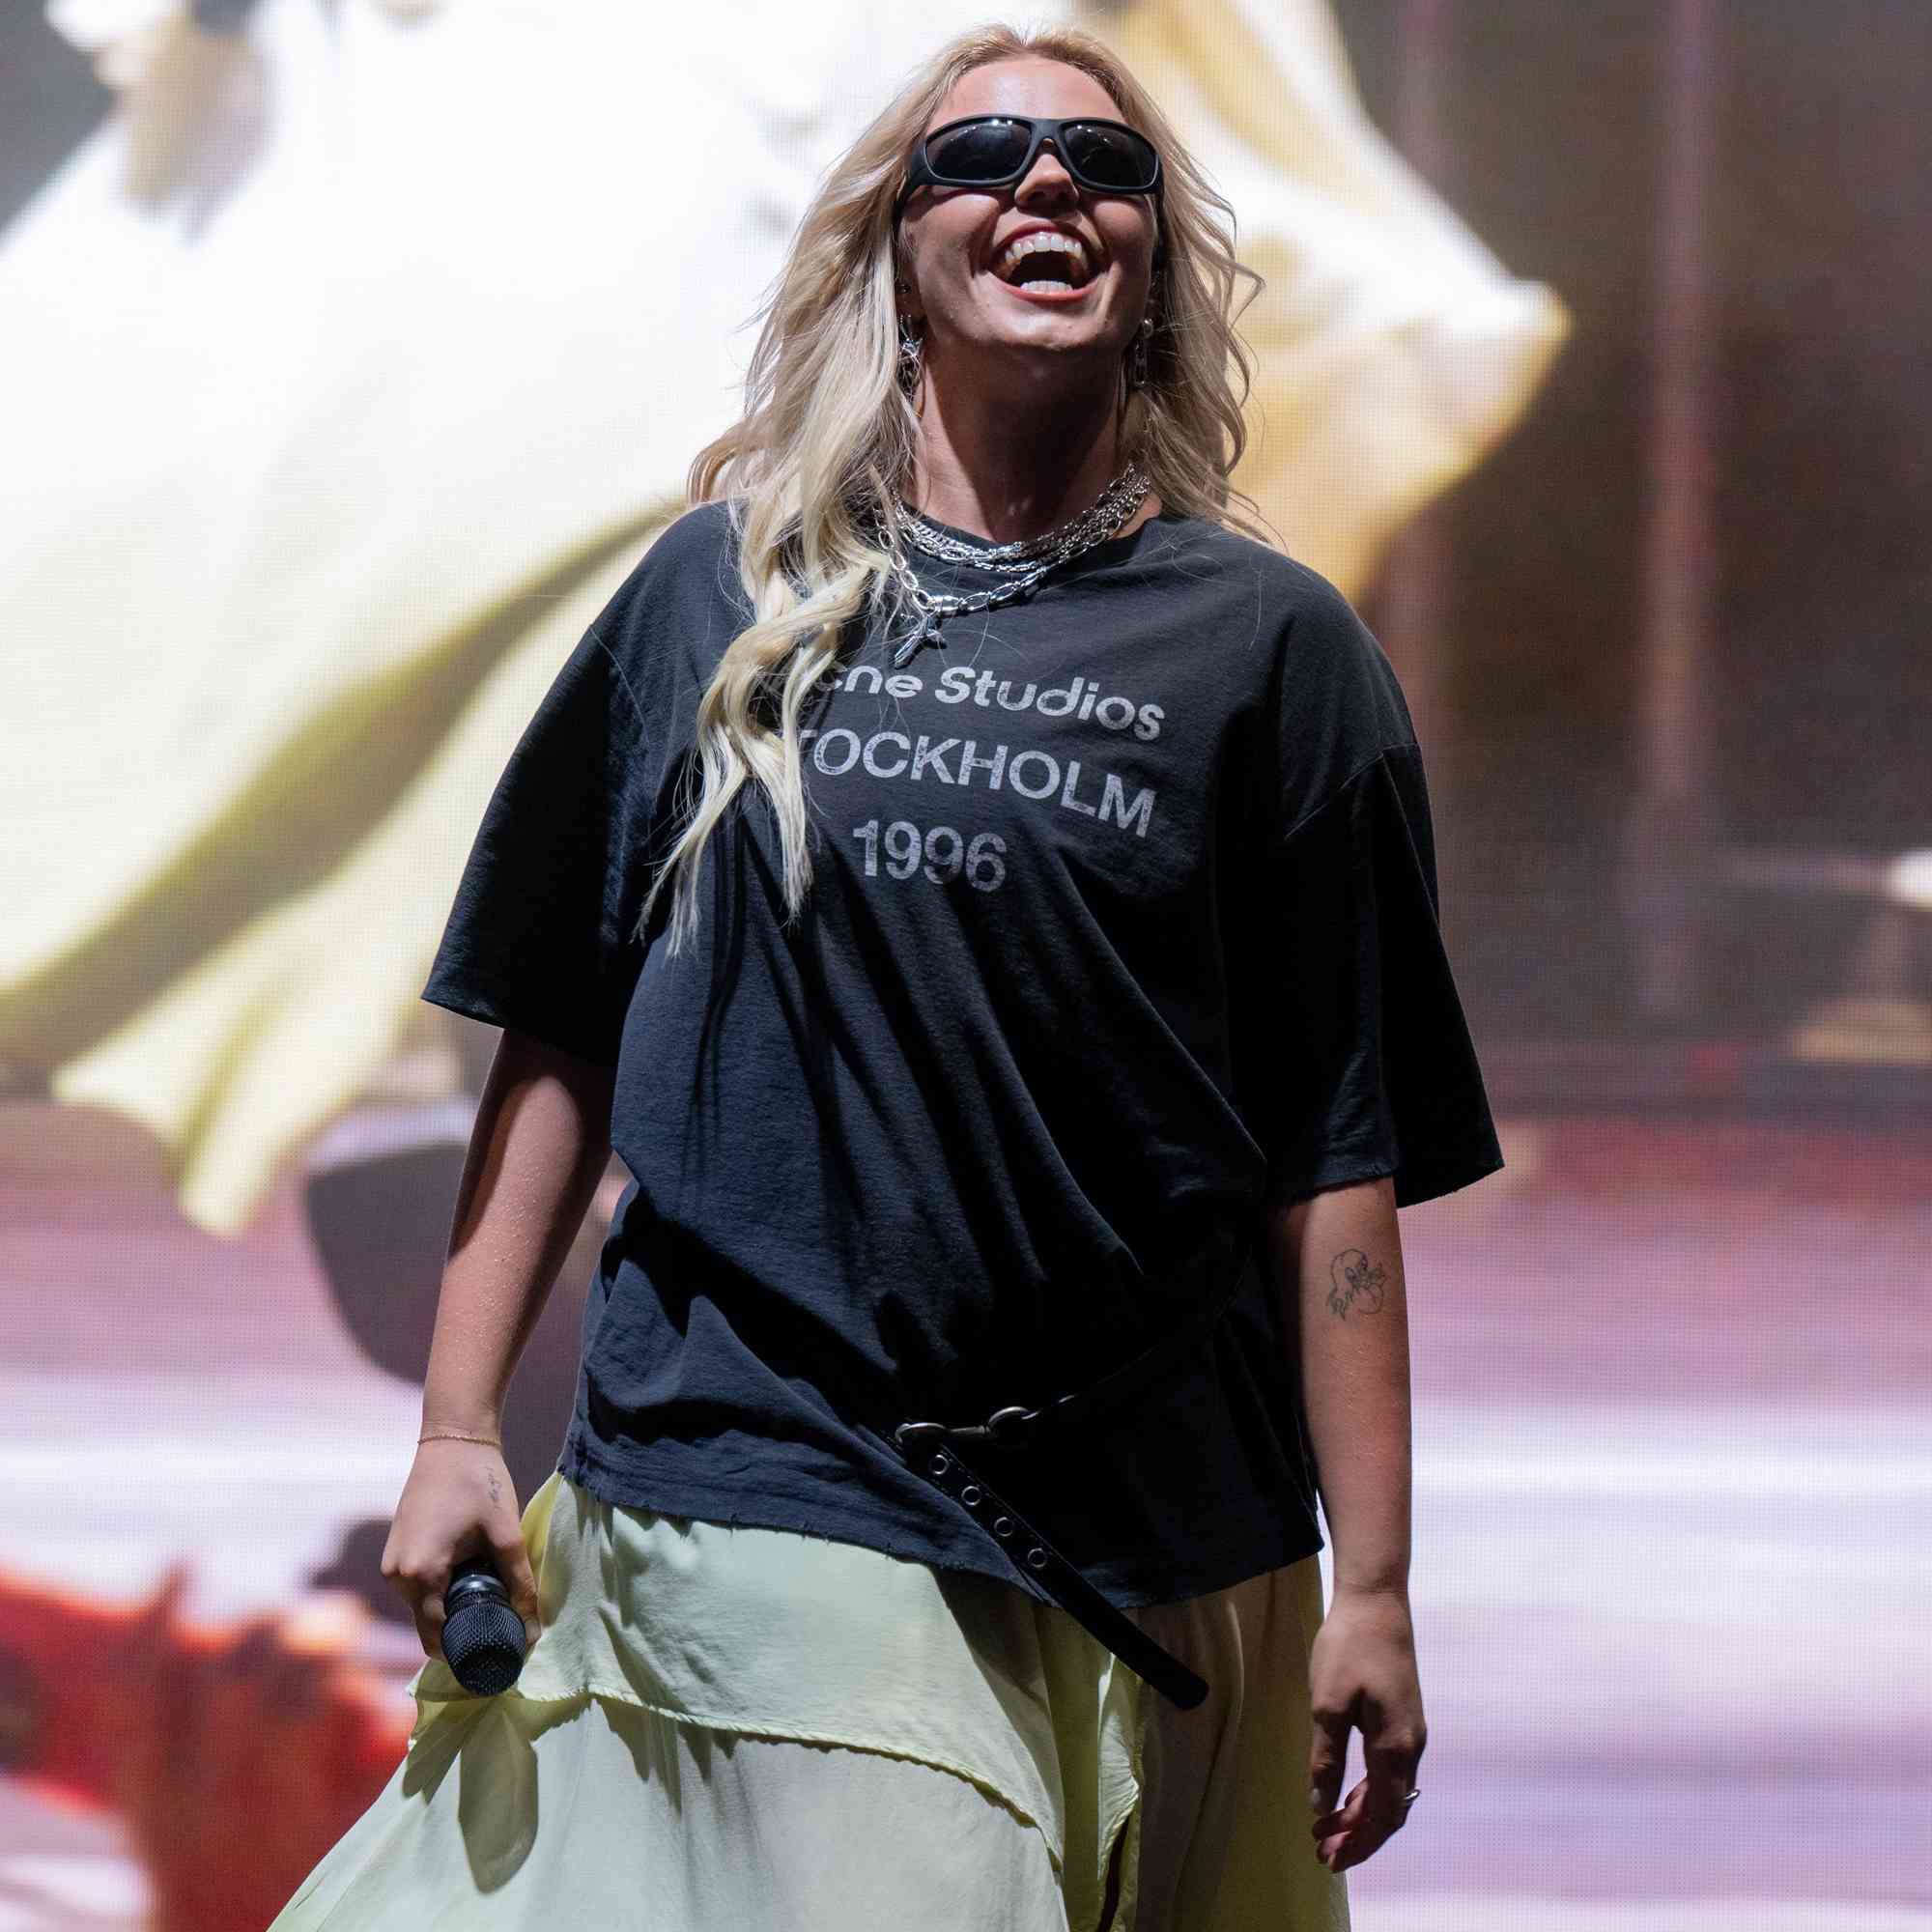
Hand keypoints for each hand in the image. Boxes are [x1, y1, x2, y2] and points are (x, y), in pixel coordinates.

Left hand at [1305, 1584, 1425, 1873]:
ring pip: (1391, 1791)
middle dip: (1359, 1836)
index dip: (1356, 1842)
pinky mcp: (1403, 1718)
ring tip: (1330, 1831)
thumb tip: (1321, 1807)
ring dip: (1362, 1814)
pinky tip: (1347, 1794)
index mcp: (1394, 1747)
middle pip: (1390, 1810)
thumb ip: (1326, 1758)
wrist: (1376, 1601)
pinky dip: (1368, 1790)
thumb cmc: (1348, 1648)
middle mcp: (1410, 1746)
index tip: (1328, 1858)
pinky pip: (1390, 1771)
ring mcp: (1410, 1732)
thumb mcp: (1327, 1705)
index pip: (1381, 1815)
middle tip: (1325, 1853)